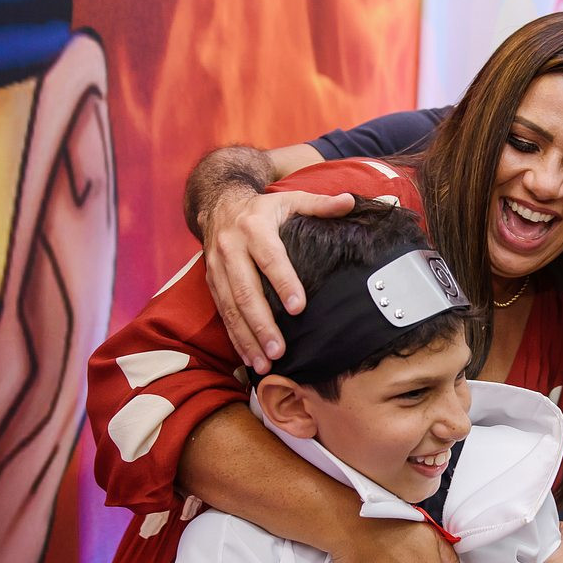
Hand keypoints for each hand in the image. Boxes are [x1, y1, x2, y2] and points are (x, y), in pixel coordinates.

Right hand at [204, 189, 354, 372]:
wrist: (218, 204)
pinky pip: (222, 313)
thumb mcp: (290, 200)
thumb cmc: (263, 208)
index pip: (270, 258)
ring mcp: (217, 268)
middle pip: (246, 291)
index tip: (298, 307)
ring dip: (247, 338)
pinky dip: (235, 337)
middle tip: (279, 350)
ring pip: (231, 308)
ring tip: (264, 363)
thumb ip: (320, 205)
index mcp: (254, 227)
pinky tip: (249, 358)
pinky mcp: (212, 283)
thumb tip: (350, 202)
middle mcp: (230, 248)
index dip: (283, 282)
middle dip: (262, 324)